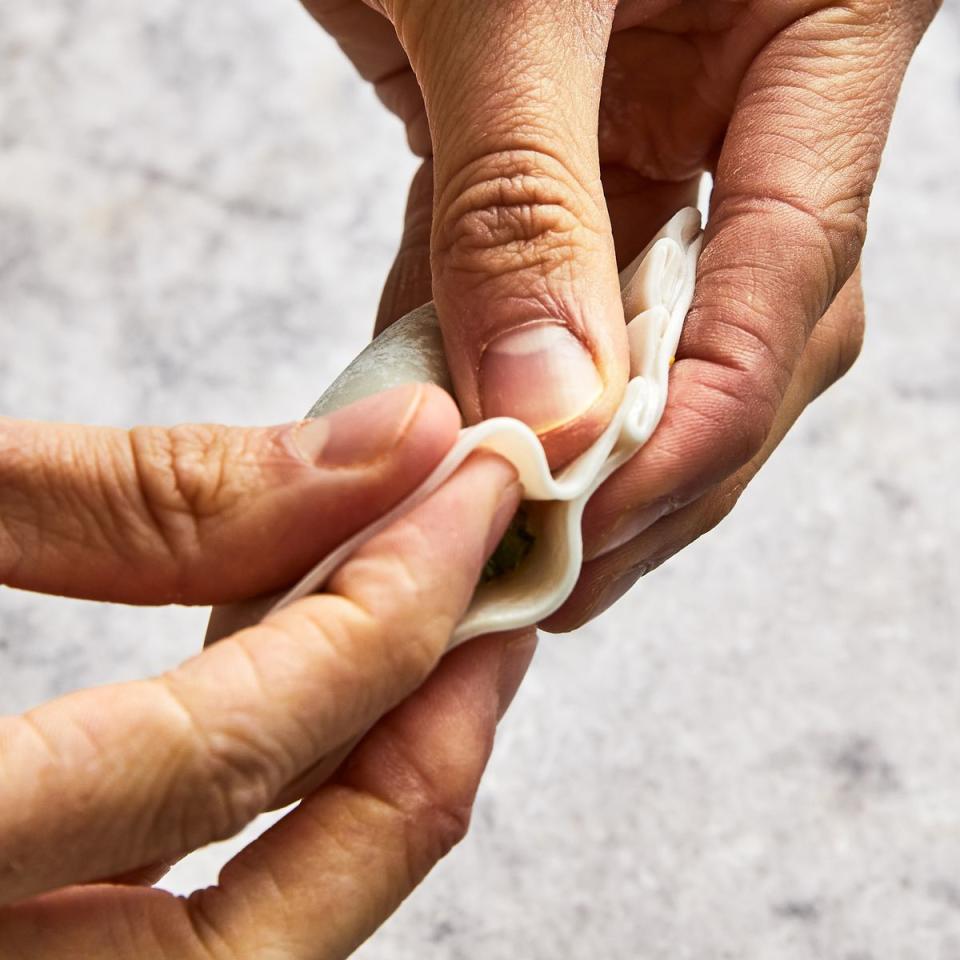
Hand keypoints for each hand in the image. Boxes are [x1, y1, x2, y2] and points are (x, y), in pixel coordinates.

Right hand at [0, 384, 535, 956]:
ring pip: (250, 947)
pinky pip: (182, 933)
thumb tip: (381, 448)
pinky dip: (279, 832)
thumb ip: (140, 495)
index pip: (220, 756)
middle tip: (497, 627)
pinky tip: (321, 725)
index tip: (467, 499)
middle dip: (414, 762)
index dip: (378, 617)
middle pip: (263, 930)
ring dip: (362, 805)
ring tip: (438, 670)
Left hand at [304, 0, 937, 624]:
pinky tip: (439, 425)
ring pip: (630, 330)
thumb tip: (549, 406)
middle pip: (734, 335)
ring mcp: (654, 131)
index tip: (601, 520)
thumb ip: (526, 198)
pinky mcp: (553, 145)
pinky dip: (476, 356)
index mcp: (817, 32)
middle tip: (561, 569)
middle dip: (649, 464)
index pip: (794, 277)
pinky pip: (523, 278)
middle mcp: (752, 101)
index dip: (703, 422)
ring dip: (561, 435)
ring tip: (505, 531)